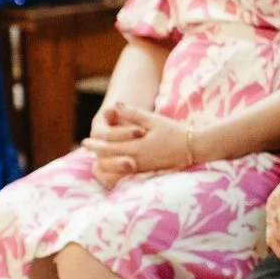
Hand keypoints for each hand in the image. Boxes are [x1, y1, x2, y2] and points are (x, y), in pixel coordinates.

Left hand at [79, 100, 193, 185]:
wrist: (194, 148)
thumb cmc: (175, 132)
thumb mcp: (154, 120)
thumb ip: (134, 114)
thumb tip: (116, 105)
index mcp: (136, 147)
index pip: (108, 147)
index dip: (95, 145)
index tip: (85, 141)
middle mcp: (136, 160)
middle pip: (109, 159)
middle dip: (96, 154)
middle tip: (86, 149)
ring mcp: (142, 167)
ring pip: (115, 168)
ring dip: (103, 164)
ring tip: (96, 160)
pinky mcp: (148, 171)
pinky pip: (125, 173)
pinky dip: (115, 170)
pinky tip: (113, 166)